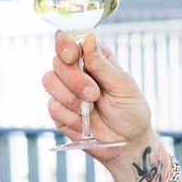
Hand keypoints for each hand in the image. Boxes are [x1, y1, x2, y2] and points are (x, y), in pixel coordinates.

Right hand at [40, 34, 155, 155]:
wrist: (128, 143)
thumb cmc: (131, 111)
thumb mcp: (123, 86)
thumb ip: (102, 64)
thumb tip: (88, 38)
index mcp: (94, 57)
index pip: (71, 41)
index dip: (66, 44)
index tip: (72, 55)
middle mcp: (76, 70)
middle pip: (57, 61)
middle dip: (74, 79)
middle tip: (94, 94)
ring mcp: (65, 90)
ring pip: (50, 81)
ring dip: (71, 98)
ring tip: (91, 109)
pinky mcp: (59, 111)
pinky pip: (53, 106)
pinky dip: (71, 116)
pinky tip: (85, 122)